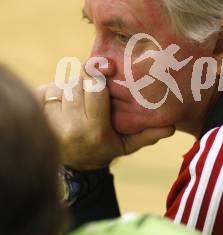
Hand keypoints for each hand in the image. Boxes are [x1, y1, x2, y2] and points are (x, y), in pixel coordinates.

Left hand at [35, 75, 174, 170]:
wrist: (70, 166)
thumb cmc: (103, 150)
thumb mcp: (127, 145)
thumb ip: (147, 135)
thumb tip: (172, 127)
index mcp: (94, 130)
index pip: (95, 87)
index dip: (100, 73)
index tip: (106, 68)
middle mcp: (70, 127)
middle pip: (79, 83)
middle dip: (88, 81)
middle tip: (95, 89)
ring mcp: (50, 121)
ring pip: (64, 85)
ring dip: (73, 87)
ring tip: (81, 100)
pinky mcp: (37, 114)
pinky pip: (48, 89)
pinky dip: (57, 91)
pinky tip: (64, 104)